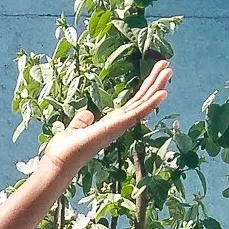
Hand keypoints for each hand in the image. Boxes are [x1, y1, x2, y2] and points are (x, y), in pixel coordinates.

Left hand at [41, 60, 171, 179]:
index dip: (145, 89)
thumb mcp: (76, 128)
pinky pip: (137, 113)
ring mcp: (119, 126)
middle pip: (141, 100)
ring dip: (157, 87)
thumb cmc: (65, 150)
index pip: (133, 103)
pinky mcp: (116, 127)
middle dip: (154, 83)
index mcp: (111, 123)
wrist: (59, 163)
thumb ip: (83, 120)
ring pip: (142, 104)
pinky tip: (162, 93)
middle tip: (167, 66)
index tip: (155, 74)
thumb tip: (88, 113)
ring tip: (169, 71)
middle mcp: (119, 125)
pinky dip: (150, 103)